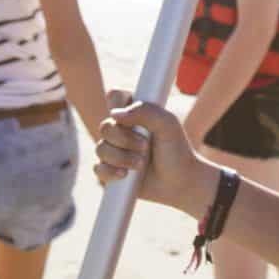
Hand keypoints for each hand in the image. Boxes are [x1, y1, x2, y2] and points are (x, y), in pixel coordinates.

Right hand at [95, 90, 215, 216]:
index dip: (118, 103)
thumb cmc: (177, 150)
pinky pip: (98, 168)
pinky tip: (125, 175)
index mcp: (135, 113)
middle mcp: (122, 129)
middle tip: (145, 146)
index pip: (115, 96)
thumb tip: (114, 115)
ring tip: (141, 164)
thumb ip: (145, 111)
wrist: (180, 182)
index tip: (132, 117)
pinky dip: (111, 172)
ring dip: (121, 158)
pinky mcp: (111, 170)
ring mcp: (115, 150)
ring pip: (100, 148)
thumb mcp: (168, 125)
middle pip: (105, 126)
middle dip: (124, 139)